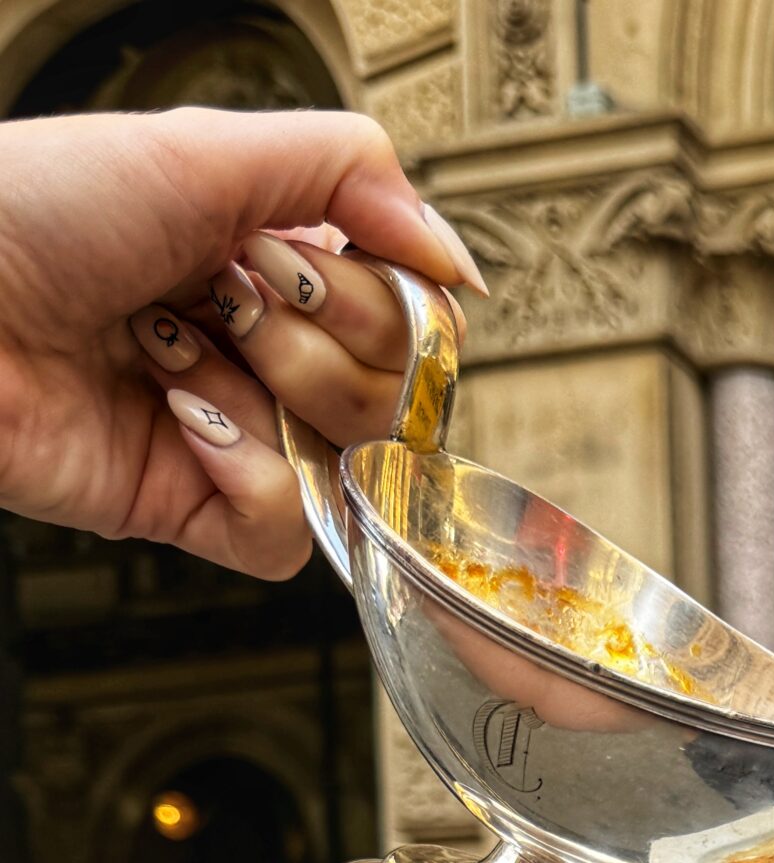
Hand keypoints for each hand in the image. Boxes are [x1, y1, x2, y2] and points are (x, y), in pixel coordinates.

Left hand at [0, 107, 484, 578]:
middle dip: (313, 341)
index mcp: (276, 265)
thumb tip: (460, 265)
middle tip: (224, 300)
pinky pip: (285, 535)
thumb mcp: (206, 146)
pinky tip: (184, 423)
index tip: (289, 260)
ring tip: (174, 350)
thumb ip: (354, 171)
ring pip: (348, 464)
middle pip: (389, 394)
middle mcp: (262, 351)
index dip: (373, 300)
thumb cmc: (33, 207)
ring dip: (267, 396)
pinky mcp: (192, 507)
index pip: (406, 316)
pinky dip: (251, 480)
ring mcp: (233, 434)